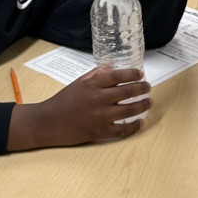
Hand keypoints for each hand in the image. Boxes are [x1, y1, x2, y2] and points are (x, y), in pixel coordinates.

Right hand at [7, 66, 151, 150]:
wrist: (48, 122)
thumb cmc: (63, 100)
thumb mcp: (79, 82)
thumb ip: (96, 73)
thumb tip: (112, 65)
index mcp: (93, 84)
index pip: (118, 75)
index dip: (133, 73)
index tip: (141, 74)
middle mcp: (99, 98)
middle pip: (127, 91)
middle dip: (142, 88)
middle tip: (148, 87)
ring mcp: (100, 116)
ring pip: (128, 110)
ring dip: (141, 106)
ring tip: (149, 102)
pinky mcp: (99, 132)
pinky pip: (120, 130)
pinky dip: (133, 127)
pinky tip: (140, 123)